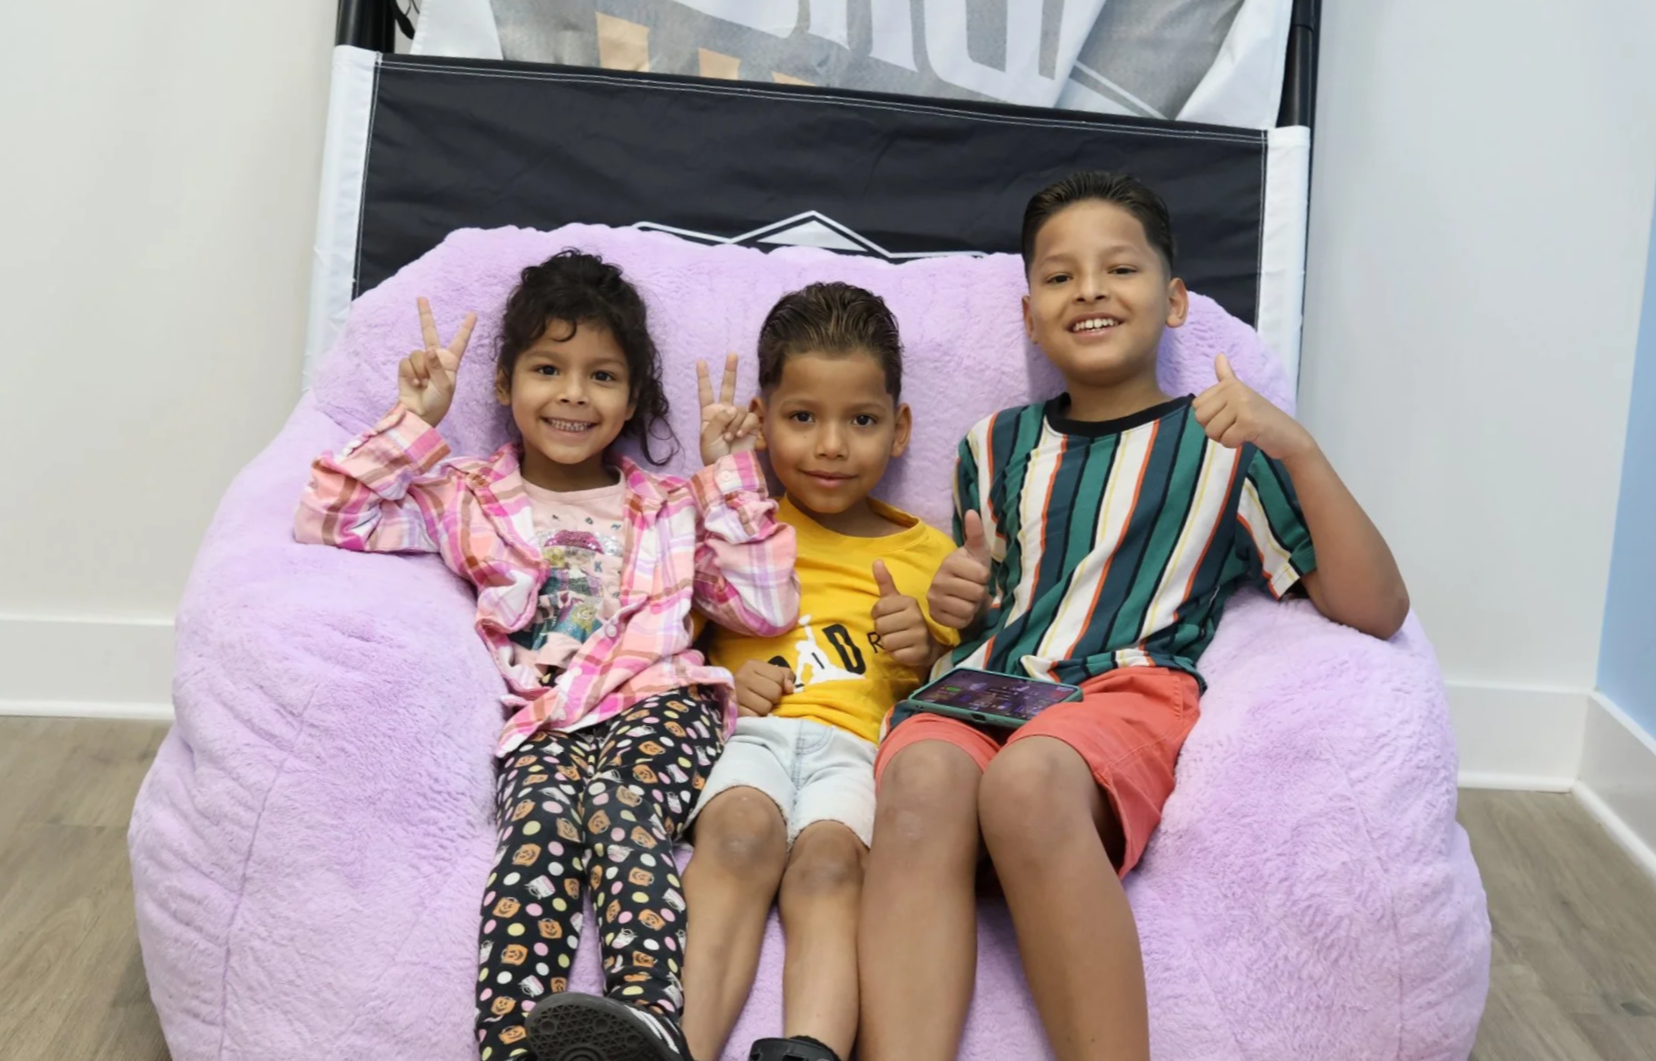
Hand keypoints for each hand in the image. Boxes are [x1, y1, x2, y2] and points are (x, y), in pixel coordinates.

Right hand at [397, 297, 476, 426]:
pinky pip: (407, 361)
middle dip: (425, 315)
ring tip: (423, 383)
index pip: (460, 342)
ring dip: (420, 370)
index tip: (472, 314)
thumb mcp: (445, 386)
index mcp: (450, 362)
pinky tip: (414, 384)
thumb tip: (428, 350)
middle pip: (429, 332)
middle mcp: (435, 359)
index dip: (466, 328)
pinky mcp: (406, 367)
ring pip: (418, 353)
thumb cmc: (437, 403)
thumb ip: (437, 367)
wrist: (419, 414)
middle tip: (421, 298)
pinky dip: (410, 373)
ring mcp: (420, 362)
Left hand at [698, 353, 760, 464]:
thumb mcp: (706, 436)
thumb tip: (732, 407)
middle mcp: (724, 413)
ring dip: (734, 423)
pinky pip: (750, 418)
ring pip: (739, 409)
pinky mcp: (751, 425)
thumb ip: (717, 419)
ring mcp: (738, 418)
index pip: (705, 392)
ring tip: (730, 438)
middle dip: (730, 371)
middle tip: (732, 354)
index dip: (703, 377)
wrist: (727, 468)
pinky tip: (740, 435)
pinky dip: (744, 426)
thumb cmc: (712, 455)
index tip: (701, 361)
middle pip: (727, 388)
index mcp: (709, 414)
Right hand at [734, 659, 793, 716]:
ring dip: (765, 709)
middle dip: (773, 698)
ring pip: (766, 707)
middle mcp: (742, 677)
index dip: (780, 685)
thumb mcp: (766, 674)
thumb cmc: (750, 685)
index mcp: (752, 665)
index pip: (779, 677)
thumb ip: (784, 676)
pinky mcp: (734, 711)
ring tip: (756, 705)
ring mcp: (737, 694)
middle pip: (774, 692)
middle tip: (763, 698)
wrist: (725, 696)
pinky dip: (756, 717)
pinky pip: (756, 717)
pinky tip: (750, 712)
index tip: (770, 687)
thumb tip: (790, 689)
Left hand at [871, 561, 934, 668]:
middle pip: (880, 626)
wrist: (927, 644)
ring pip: (886, 642)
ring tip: (900, 640)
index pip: (878, 609)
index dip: (878, 615)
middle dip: (883, 631)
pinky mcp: (918, 653)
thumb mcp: (896, 600)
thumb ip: (885, 582)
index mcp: (909, 602)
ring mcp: (919, 636)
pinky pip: (894, 655)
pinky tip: (905, 650)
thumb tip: (876, 560)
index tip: (889, 616)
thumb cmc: (906, 619)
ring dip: (889, 644)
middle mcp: (916, 617)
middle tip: (895, 630)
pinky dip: (896, 655)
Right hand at [927, 510, 991, 629]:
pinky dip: (965, 619)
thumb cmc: (973, 571)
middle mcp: (937, 581)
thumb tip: (972, 511)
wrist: (962, 594)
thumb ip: (976, 533)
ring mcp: (934, 600)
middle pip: (976, 594)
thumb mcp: (978, 551)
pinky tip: (961, 610)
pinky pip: (960, 622)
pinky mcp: (935, 617)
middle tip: (973, 589)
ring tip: (967, 600)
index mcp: (949, 562)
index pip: (982, 576)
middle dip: (979, 594)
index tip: (978, 576)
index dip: (985, 578)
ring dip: (973, 607)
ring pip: (968, 609)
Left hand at [1192, 354, 1312, 459]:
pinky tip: (1248, 437)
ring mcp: (1242, 404)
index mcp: (1229, 384)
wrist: (1288, 435)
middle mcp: (1234, 390)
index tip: (1227, 416)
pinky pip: (1226, 440)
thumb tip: (1219, 355)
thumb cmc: (1261, 418)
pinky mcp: (1248, 422)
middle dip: (1214, 429)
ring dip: (1224, 438)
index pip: (1197, 405)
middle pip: (1200, 418)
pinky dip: (1234, 444)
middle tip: (1233, 427)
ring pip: (1211, 431)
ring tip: (1241, 431)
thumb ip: (1226, 377)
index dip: (1208, 417)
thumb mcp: (1241, 395)